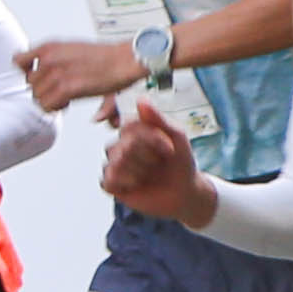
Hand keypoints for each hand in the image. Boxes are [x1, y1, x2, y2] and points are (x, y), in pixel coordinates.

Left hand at [23, 36, 147, 109]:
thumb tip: (45, 73)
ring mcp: (56, 73)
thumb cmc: (107, 56)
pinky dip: (56, 107)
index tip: (40, 77)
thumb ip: (55, 59)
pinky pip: (47, 105)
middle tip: (59, 92)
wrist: (126, 59)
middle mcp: (49, 58)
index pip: (19, 61)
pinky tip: (68, 103)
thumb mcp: (74, 49)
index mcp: (50, 47)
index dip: (27, 72)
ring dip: (50, 100)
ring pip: (37, 96)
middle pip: (30, 83)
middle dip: (44, 89)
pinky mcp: (66, 88)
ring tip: (65, 98)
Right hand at [102, 107, 207, 221]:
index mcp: (134, 132)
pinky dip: (126, 183)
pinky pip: (107, 180)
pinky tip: (137, 184)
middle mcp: (120, 145)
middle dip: (148, 157)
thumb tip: (141, 99)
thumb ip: (158, 119)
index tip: (170, 148)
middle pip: (123, 146)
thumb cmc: (180, 161)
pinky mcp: (111, 184)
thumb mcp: (177, 137)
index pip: (129, 126)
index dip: (152, 139)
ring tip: (150, 174)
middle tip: (160, 163)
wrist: (185, 191)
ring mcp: (114, 164)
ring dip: (140, 171)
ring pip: (115, 163)